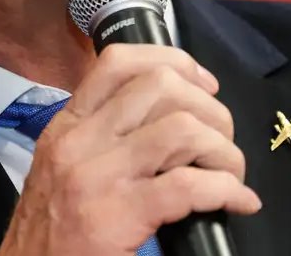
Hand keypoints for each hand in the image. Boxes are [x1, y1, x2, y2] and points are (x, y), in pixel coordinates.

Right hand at [0, 45, 261, 255]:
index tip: (204, 86)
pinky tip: (239, 203)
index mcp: (67, 124)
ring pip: (183, 129)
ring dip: (223, 150)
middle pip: (161, 86)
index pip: (118, 61)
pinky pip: (190, 185)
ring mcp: (97, 176)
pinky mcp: (116, 215)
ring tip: (230, 173)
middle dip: (210, 109)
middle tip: (221, 140)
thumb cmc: (51, 229)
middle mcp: (80, 140)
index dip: (174, 62)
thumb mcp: (63, 166)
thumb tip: (166, 118)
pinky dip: (227, 190)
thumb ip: (102, 137)